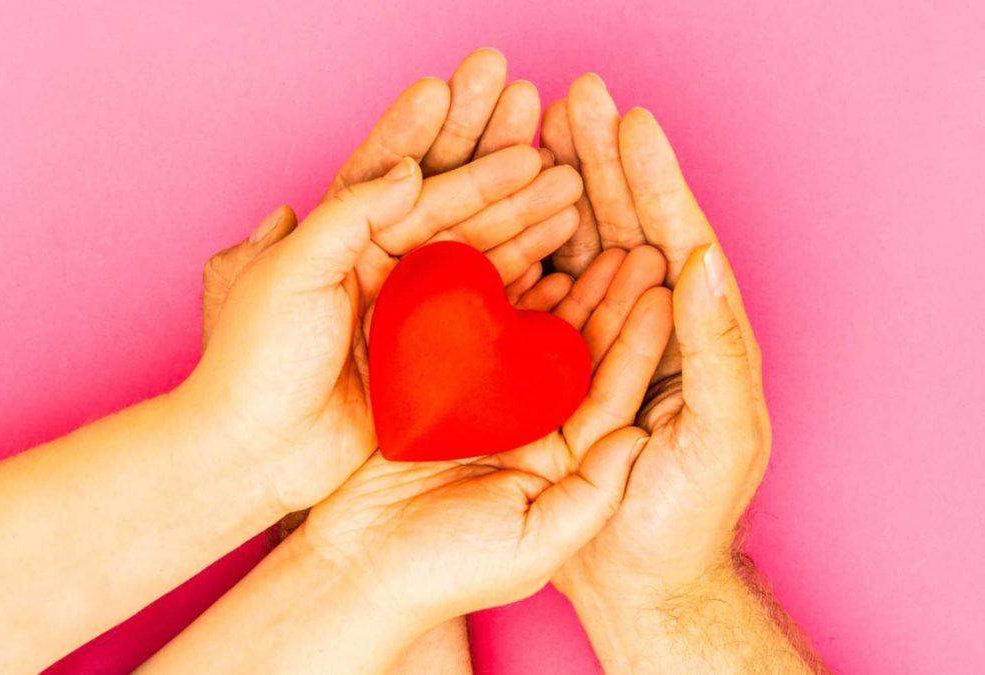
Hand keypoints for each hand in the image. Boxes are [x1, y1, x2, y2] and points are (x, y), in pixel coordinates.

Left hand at [193, 50, 585, 515]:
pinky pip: (484, 319)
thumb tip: (410, 170)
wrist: (252, 450)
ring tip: (574, 206)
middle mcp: (380, 272)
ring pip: (477, 263)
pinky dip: (521, 293)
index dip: (470, 166)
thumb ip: (348, 215)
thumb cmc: (257, 359)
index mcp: (344, 240)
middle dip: (510, 192)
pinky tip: (559, 271)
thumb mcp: (290, 271)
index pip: (417, 192)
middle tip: (566, 171)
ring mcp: (407, 318)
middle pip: (456, 221)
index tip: (522, 147)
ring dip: (525, 233)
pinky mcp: (427, 364)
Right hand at [293, 245, 672, 623]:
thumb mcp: (538, 548)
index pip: (612, 393)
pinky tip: (521, 265)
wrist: (361, 575)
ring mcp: (488, 415)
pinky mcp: (441, 398)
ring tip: (588, 241)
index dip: (638, 341)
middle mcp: (534, 436)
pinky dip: (499, 305)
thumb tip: (637, 437)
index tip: (662, 287)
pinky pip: (478, 342)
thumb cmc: (450, 573)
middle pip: (578, 359)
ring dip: (561, 294)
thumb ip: (593, 494)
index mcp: (566, 468)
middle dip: (608, 303)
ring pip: (532, 342)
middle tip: (637, 248)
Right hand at [542, 75, 770, 600]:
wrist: (630, 584)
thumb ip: (718, 353)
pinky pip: (527, 302)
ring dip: (552, 192)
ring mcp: (587, 350)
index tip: (631, 122)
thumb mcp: (714, 439)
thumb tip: (705, 265)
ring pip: (571, 256)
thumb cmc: (682, 525)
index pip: (675, 244)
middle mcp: (642, 335)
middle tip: (576, 99)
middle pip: (620, 231)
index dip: (654, 181)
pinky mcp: (538, 374)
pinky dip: (513, 253)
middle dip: (599, 165)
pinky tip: (491, 211)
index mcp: (693, 340)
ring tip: (532, 133)